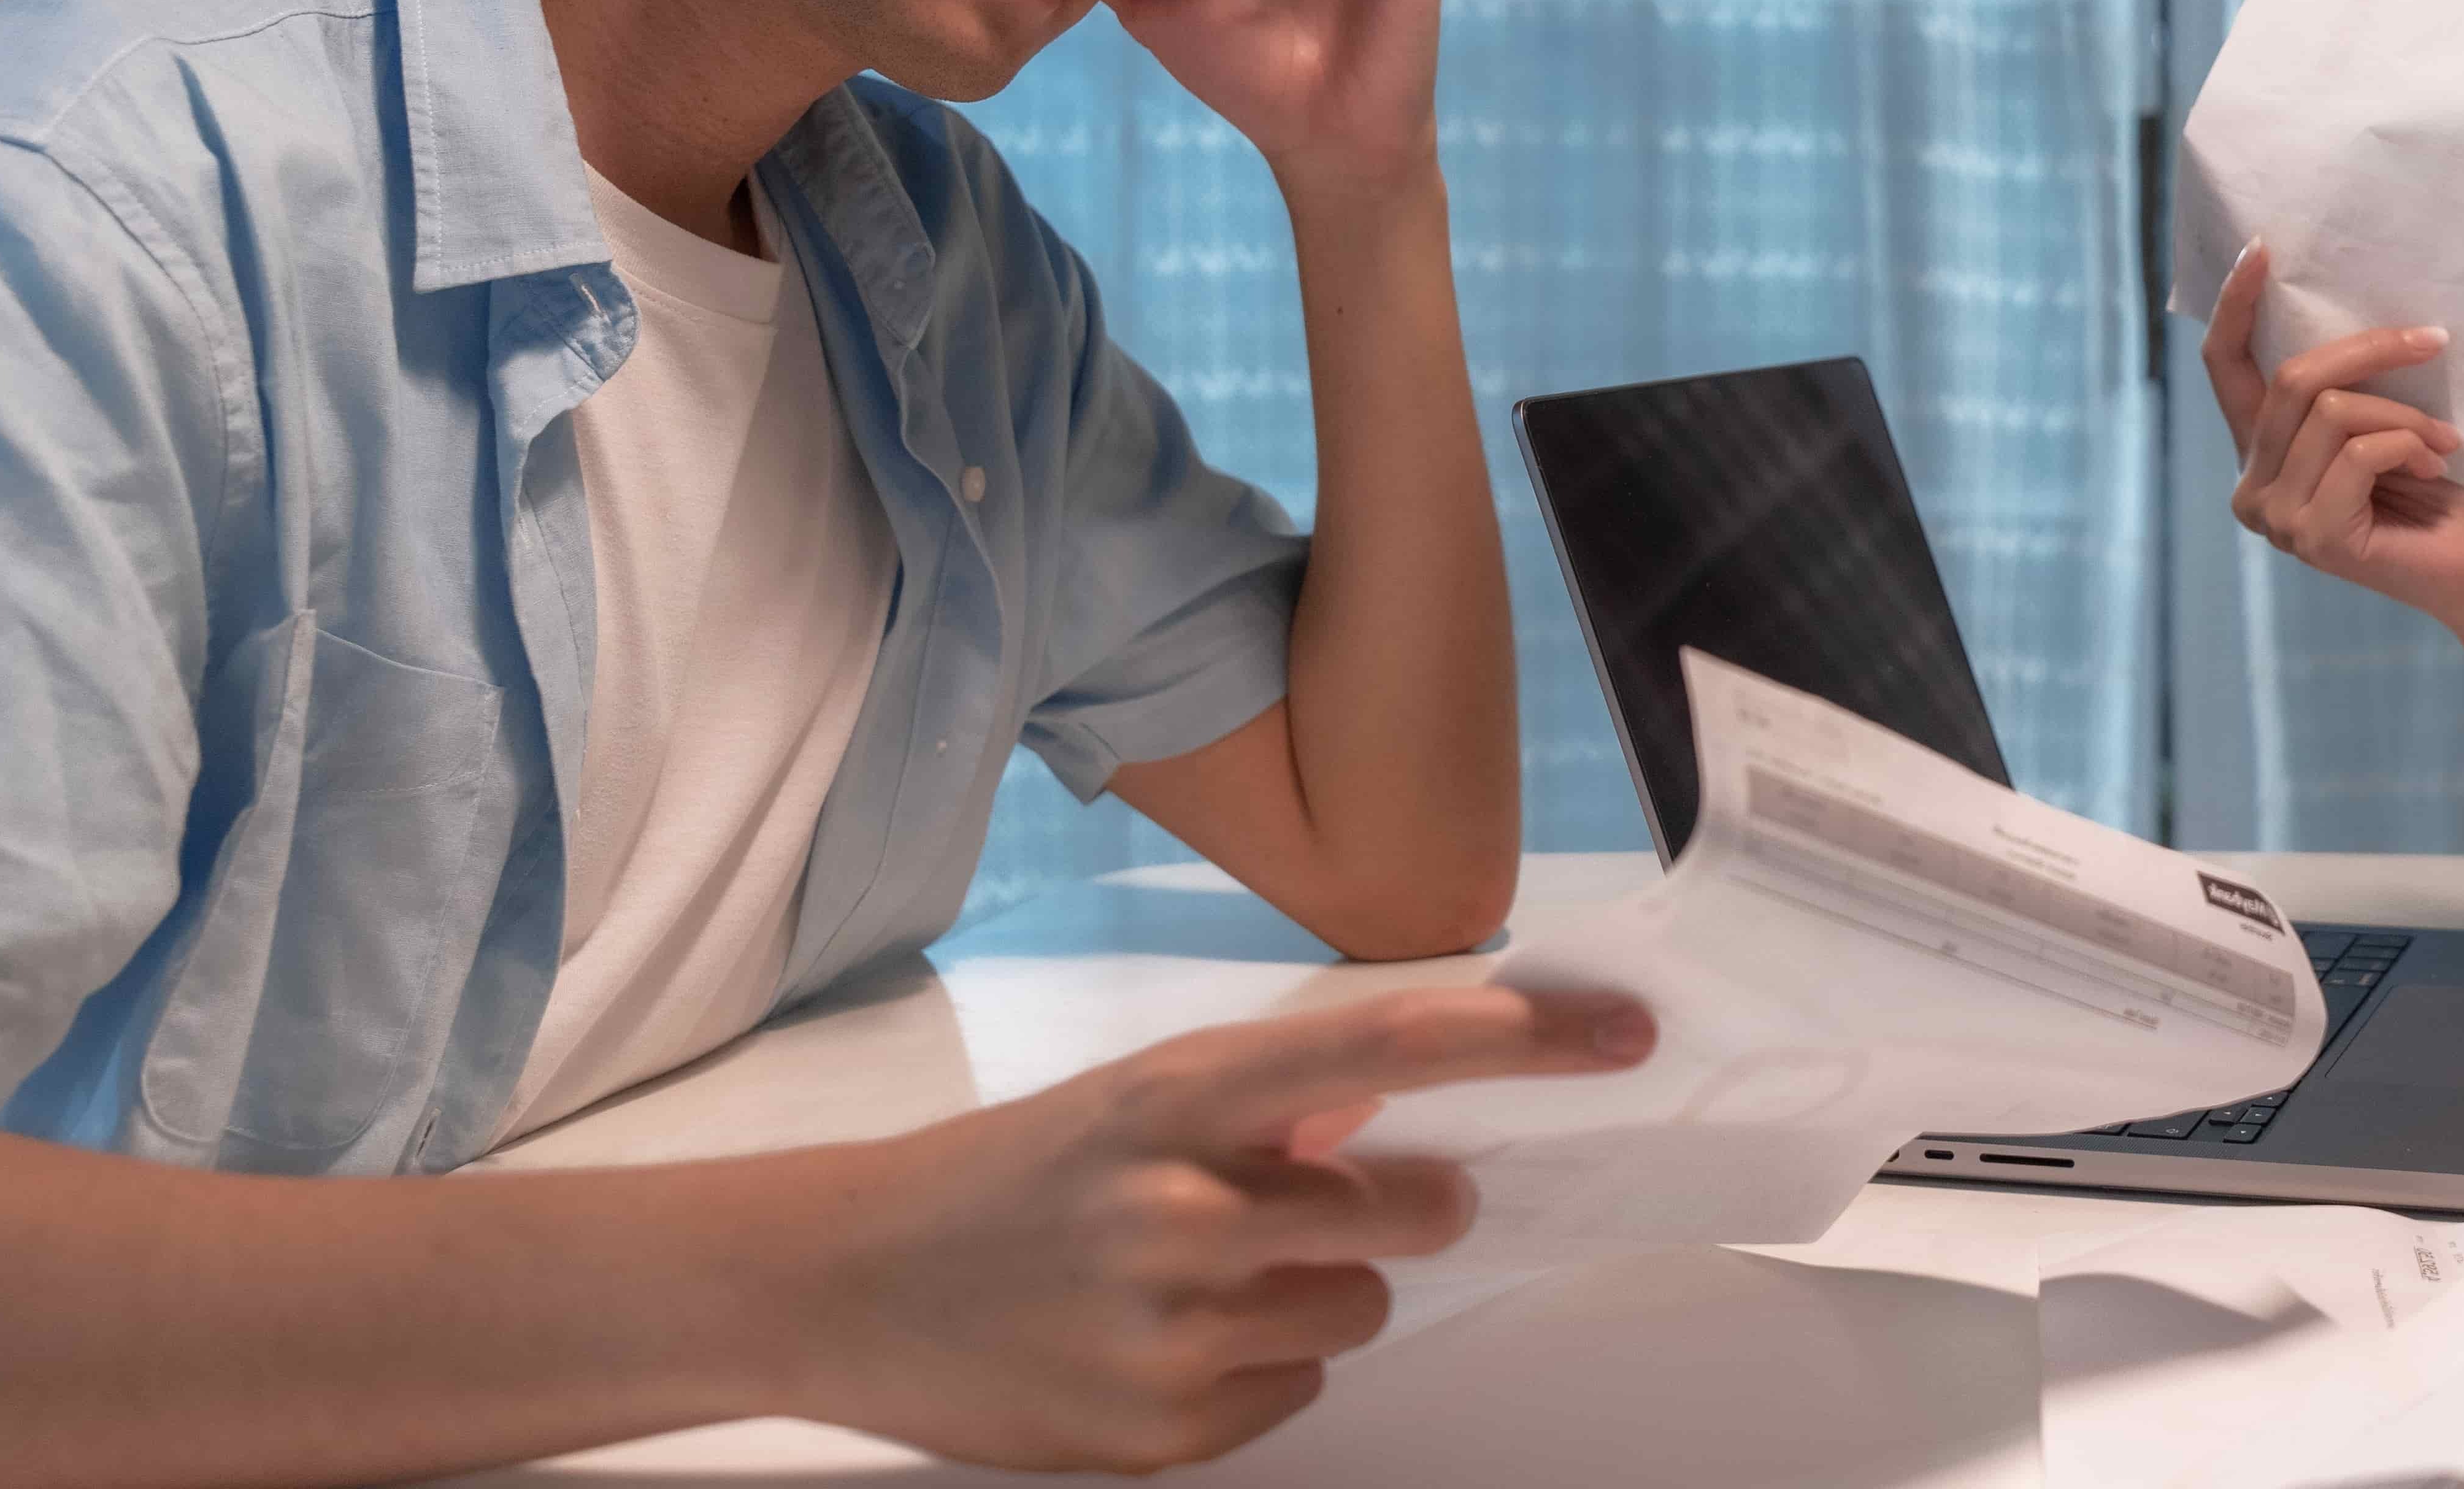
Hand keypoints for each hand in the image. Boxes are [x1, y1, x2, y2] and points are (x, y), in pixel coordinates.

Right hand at [782, 983, 1650, 1471]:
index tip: (1622, 1033)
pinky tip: (1156, 1344)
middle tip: (1327, 1204)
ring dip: (1316, 1294)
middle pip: (1410, 1213)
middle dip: (1402, 1209)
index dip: (1518, 1038)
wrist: (841, 1282)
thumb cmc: (1012, 1177)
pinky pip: (1292, 1397)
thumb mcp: (1135, 1101)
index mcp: (1178, 1098)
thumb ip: (1271, 1101)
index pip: (1386, 1046)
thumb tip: (1407, 1105)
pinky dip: (1252, 1372)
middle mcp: (1180, 1208)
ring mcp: (1170, 1330)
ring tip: (1201, 1280)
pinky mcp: (1159, 1431)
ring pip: (1359, 1313)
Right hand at [2200, 243, 2463, 633]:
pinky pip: (2359, 452)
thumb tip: (2340, 298)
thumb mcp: (2375, 419)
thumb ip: (2338, 384)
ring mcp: (2276, 518)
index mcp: (2259, 453)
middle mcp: (2252, 487)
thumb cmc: (2431, 490)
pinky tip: (2434, 469)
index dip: (2236, 305)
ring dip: (2403, 415)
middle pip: (2293, 380)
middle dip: (2370, 351)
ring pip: (2331, 412)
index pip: (2225, 367)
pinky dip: (2407, 446)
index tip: (2263, 249)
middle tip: (2434, 341)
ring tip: (2443, 441)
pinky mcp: (2312, 536)